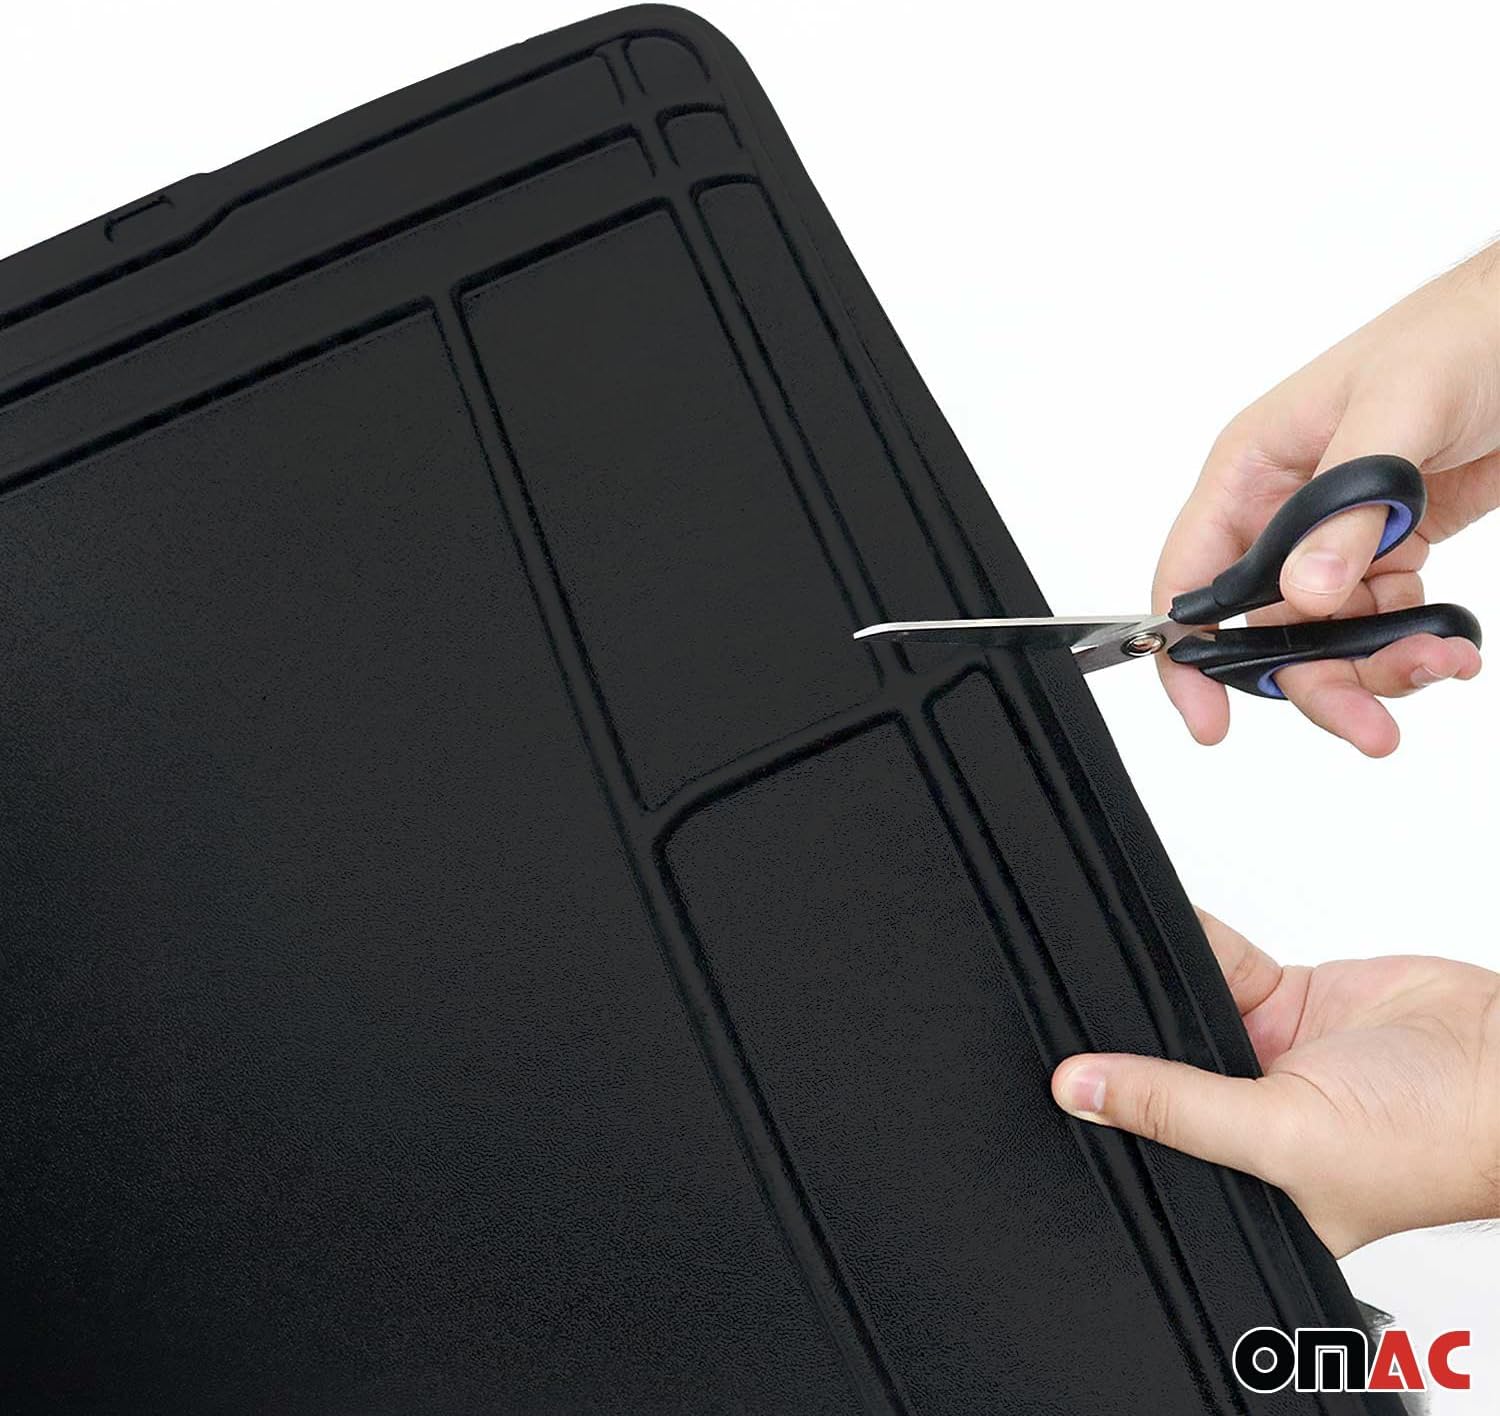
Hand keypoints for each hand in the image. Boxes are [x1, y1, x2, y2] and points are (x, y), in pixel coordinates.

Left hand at [1050, 910, 1499, 1257]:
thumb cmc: (1433, 1139)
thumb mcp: (1283, 1138)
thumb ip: (1175, 1107)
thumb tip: (1080, 1089)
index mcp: (1247, 1193)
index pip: (1149, 1158)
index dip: (1101, 1127)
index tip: (1043, 1093)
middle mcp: (1249, 1128)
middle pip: (1152, 1079)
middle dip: (1114, 1050)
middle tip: (1050, 1023)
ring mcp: (1265, 1060)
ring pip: (1176, 1016)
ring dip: (1146, 993)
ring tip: (1087, 972)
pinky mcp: (1284, 1003)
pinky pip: (1216, 967)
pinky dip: (1188, 947)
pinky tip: (1144, 934)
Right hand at [1156, 245, 1499, 754]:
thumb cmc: (1463, 334)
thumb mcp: (1399, 414)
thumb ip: (1347, 512)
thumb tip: (1308, 593)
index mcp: (1253, 470)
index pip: (1193, 577)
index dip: (1190, 652)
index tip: (1210, 714)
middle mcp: (1285, 510)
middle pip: (1266, 628)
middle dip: (1315, 680)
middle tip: (1368, 724)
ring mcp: (1338, 533)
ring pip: (1328, 637)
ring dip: (1378, 667)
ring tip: (1435, 665)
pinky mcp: (1392, 545)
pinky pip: (1383, 620)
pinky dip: (1415, 643)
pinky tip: (1451, 643)